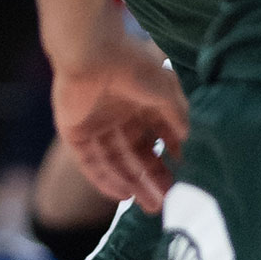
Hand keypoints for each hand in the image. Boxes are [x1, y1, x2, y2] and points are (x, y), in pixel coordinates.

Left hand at [51, 27, 187, 212]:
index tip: (185, 177)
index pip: (155, 138)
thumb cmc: (132, 67)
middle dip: (151, 179)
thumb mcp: (166, 93)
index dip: (169, 158)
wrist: (91, 53)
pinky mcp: (73, 131)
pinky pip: (90, 162)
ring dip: (132, 184)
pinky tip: (123, 194)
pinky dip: (105, 179)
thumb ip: (177, 118)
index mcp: (138, 104)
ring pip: (115, 162)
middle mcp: (117, 116)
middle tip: (167, 203)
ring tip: (152, 205)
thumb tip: (186, 141)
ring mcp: (94, 125)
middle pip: (135, 155)